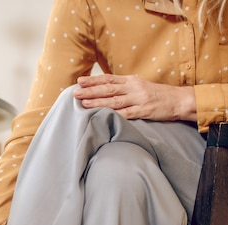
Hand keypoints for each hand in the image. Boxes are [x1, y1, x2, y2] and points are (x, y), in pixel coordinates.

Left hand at [73, 74, 195, 121]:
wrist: (178, 100)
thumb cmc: (157, 95)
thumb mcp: (140, 86)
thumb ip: (124, 88)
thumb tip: (106, 90)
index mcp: (131, 81)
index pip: (108, 79)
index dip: (93, 80)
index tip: (80, 81)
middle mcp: (133, 88)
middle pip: (108, 89)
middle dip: (90, 90)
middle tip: (75, 92)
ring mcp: (138, 99)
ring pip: (114, 101)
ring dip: (98, 102)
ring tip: (83, 103)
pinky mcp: (144, 111)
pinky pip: (126, 114)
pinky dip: (114, 115)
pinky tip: (102, 116)